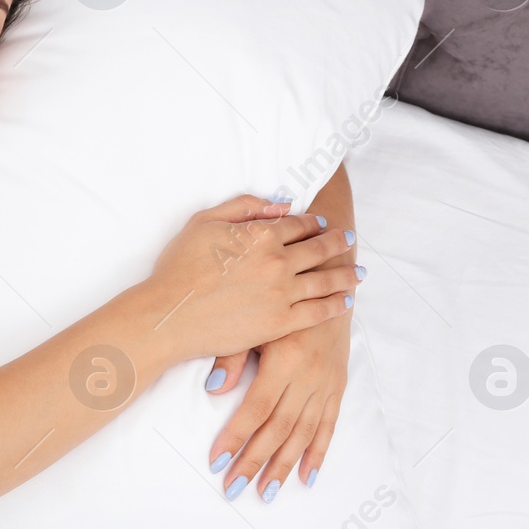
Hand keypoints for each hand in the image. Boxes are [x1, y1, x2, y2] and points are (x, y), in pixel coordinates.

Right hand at [142, 194, 358, 366]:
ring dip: (345, 274)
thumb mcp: (203, 221)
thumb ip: (244, 207)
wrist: (170, 314)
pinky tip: (345, 301)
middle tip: (350, 239)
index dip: (311, 222)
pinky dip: (334, 305)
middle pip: (318, 250)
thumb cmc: (179, 268)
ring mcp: (282, 294)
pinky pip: (316, 312)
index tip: (321, 223)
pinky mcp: (280, 323)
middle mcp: (278, 262)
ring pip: (324, 281)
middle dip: (337, 242)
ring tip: (359, 272)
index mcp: (260, 235)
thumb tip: (279, 205)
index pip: (296, 224)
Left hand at [204, 308, 351, 501]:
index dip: (236, 437)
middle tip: (234, 488)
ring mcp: (326, 383)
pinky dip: (318, 453)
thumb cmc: (279, 296)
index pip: (256, 409)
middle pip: (279, 429)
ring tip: (267, 492)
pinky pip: (329, 425)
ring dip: (284, 465)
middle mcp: (308, 375)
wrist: (328, 278)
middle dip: (255, 461)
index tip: (217, 461)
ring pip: (304, 433)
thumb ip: (233, 355)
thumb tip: (213, 389)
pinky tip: (308, 476)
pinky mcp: (338, 385)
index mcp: (285, 359)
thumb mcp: (255, 321)